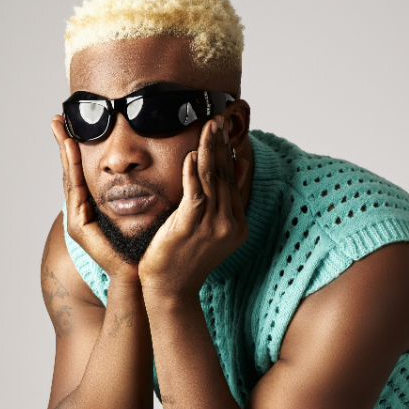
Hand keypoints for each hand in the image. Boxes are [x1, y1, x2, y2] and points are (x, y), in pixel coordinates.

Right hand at [50, 116, 136, 282]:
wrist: (135, 277)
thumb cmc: (139, 250)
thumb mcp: (137, 214)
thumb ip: (135, 196)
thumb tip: (146, 172)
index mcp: (92, 208)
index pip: (82, 173)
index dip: (75, 150)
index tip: (71, 126)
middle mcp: (81, 212)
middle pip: (70, 171)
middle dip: (63, 145)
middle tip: (56, 120)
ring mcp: (77, 220)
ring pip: (70, 178)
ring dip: (65, 153)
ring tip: (61, 129)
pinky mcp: (80, 227)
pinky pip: (76, 192)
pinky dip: (74, 170)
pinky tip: (72, 151)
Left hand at [140, 121, 250, 299]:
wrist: (171, 290)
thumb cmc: (184, 258)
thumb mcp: (211, 228)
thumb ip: (223, 200)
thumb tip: (237, 166)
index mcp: (236, 223)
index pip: (234, 180)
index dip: (229, 152)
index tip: (225, 130)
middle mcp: (229, 224)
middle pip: (226, 175)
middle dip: (221, 144)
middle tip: (218, 118)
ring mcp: (212, 226)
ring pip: (213, 180)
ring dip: (210, 150)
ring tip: (208, 127)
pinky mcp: (190, 227)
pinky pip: (195, 194)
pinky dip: (193, 173)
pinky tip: (192, 154)